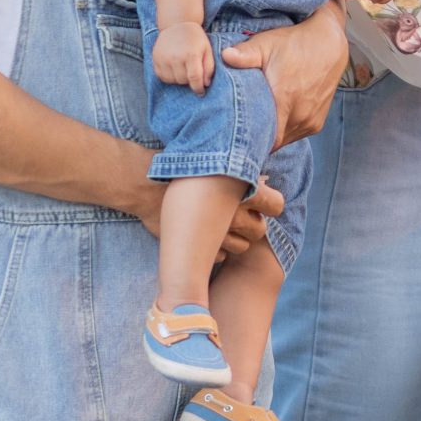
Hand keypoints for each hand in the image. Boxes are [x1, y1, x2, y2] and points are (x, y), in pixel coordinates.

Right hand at [129, 170, 281, 260]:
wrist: (144, 186)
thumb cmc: (178, 168)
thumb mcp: (212, 162)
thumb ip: (240, 172)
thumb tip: (263, 178)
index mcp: (243, 190)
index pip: (276, 204)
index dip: (271, 205)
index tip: (263, 203)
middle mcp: (235, 214)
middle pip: (259, 230)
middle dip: (252, 225)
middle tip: (237, 216)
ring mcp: (218, 235)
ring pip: (241, 247)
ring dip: (235, 240)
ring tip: (219, 228)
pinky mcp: (200, 251)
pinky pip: (219, 257)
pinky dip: (214, 251)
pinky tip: (202, 238)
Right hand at [152, 22, 212, 92]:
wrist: (177, 24)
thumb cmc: (195, 38)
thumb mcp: (207, 50)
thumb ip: (209, 67)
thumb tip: (206, 84)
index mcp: (191, 54)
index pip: (194, 78)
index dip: (198, 88)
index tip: (201, 92)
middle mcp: (176, 57)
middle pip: (182, 81)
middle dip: (189, 81)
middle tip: (192, 73)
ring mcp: (163, 58)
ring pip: (171, 81)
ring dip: (178, 79)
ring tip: (183, 70)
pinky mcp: (155, 59)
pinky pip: (161, 77)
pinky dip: (168, 77)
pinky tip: (174, 69)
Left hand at [222, 1, 346, 147]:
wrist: (330, 43)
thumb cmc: (295, 43)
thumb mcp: (267, 44)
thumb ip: (245, 54)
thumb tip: (224, 56)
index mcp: (285, 99)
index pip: (265, 137)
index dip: (251, 140)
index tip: (237, 136)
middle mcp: (301, 114)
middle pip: (274, 141)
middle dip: (258, 138)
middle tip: (242, 130)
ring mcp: (311, 120)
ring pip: (285, 140)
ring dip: (273, 135)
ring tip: (258, 125)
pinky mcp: (317, 122)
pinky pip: (296, 135)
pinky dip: (285, 132)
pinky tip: (276, 121)